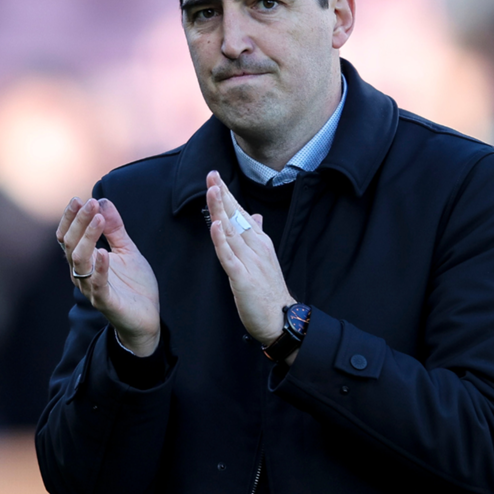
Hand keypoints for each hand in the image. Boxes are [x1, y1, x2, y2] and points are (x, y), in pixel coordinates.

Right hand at [57, 197, 160, 356]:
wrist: (146, 318)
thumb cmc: (133, 285)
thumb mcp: (127, 250)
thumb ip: (115, 228)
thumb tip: (102, 200)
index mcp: (85, 260)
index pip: (68, 236)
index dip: (71, 218)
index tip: (80, 199)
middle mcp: (82, 273)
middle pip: (70, 244)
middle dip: (79, 221)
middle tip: (89, 203)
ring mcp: (92, 288)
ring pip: (79, 261)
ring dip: (87, 238)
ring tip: (97, 219)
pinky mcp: (105, 302)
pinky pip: (97, 285)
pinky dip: (100, 268)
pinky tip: (104, 253)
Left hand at [205, 171, 296, 352]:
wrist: (281, 319)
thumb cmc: (270, 290)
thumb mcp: (264, 259)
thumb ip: (256, 236)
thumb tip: (254, 215)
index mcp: (259, 242)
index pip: (241, 213)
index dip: (227, 195)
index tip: (216, 178)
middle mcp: (256, 247)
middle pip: (236, 217)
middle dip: (222, 195)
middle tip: (212, 174)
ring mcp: (250, 261)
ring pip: (231, 231)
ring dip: (220, 210)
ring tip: (212, 190)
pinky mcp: (243, 278)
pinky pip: (229, 257)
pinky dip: (222, 240)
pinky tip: (215, 226)